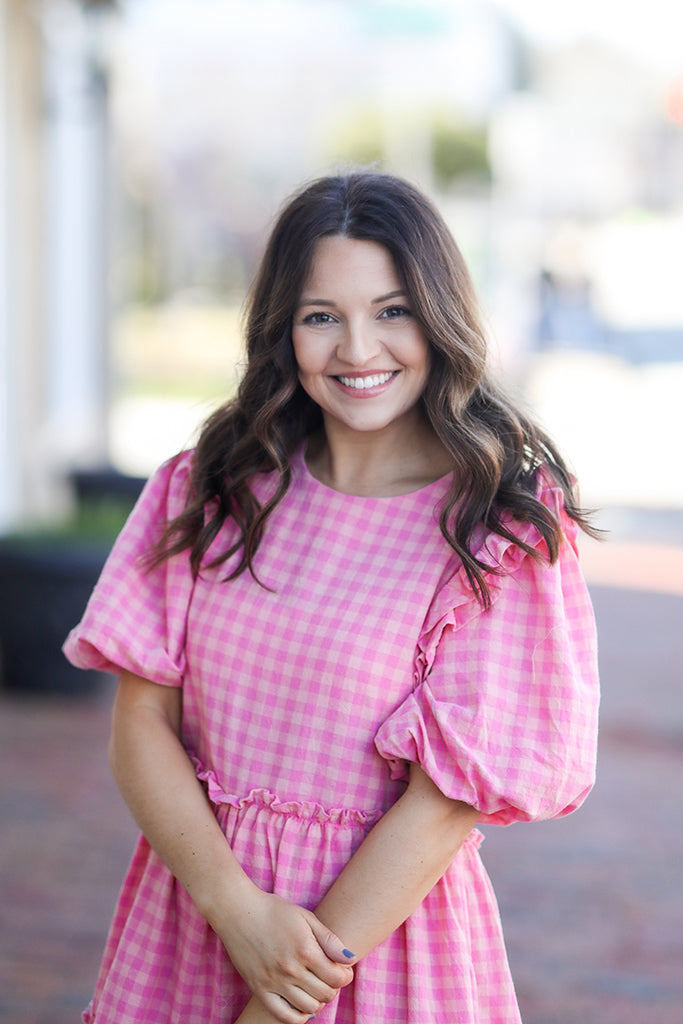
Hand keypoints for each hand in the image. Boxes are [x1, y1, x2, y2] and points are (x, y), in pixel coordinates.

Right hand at [214, 887, 355, 1023]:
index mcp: (305, 950)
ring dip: (319, 1001)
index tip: (343, 970)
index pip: (337, 978)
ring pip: (309, 1008)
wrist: (238, 911)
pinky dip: (298, 1017)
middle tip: (330, 977)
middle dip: (333, 987)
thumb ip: (329, 939)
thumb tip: (350, 959)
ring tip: (316, 988)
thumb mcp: (306, 917)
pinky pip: (283, 1016)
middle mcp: (291, 970)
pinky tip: (303, 1006)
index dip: (345, 976)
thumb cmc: (274, 910)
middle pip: (325, 994)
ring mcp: (274, 982)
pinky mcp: (259, 990)